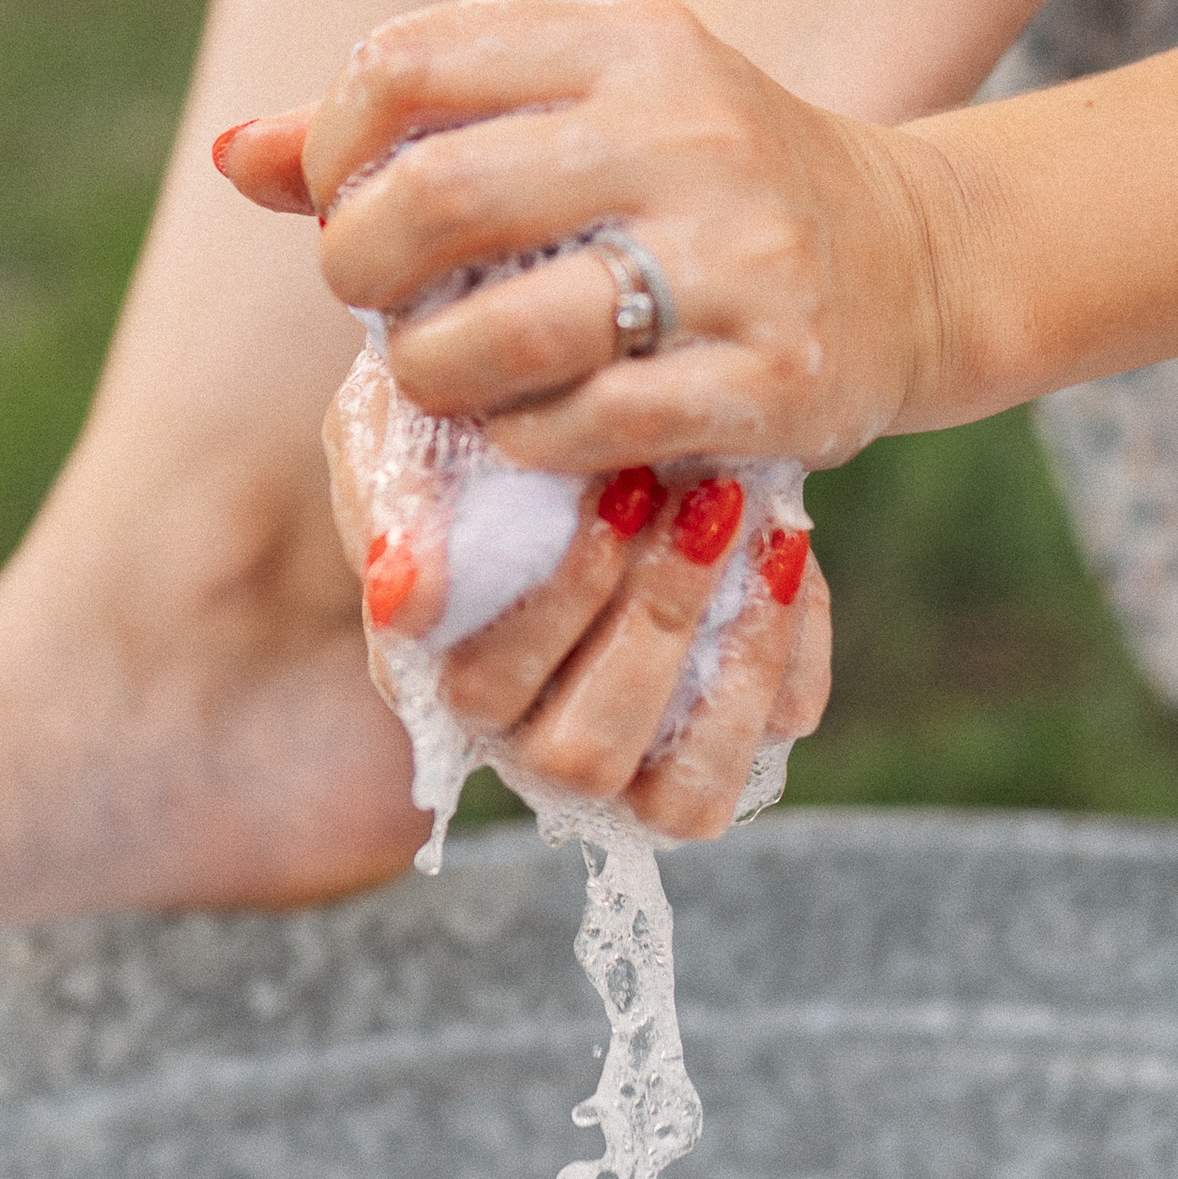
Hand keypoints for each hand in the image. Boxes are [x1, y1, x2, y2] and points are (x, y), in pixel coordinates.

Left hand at [217, 0, 948, 476]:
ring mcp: (743, 258)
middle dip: (359, 268)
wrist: (916, 261)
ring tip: (438, 378)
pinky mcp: (777, 379)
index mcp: (630, 39)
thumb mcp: (582, 114)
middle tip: (371, 304)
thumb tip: (236, 155)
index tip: (346, 201)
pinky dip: (525, 443)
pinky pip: (587, 427)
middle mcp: (689, 133)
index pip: (408, 62)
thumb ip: (415, 128)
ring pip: (503, 331)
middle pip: (435, 196)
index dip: (335, 143)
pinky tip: (529, 432)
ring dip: (429, 373)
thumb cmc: (701, 190)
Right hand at [316, 343, 829, 840]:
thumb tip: (403, 597)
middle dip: (650, 617)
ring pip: (681, 794)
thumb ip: (389, 498)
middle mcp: (535, 741)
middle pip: (582, 756)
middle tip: (694, 492)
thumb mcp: (406, 423)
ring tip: (745, 518)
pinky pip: (779, 725)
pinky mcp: (732, 729)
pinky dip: (788, 646)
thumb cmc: (483, 414)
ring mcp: (638, 756)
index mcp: (448, 680)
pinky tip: (781, 546)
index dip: (552, 611)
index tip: (617, 488)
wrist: (607, 384)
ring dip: (727, 660)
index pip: (485, 693)